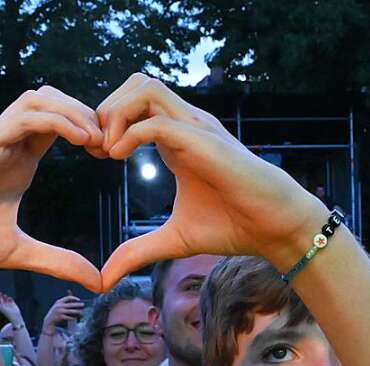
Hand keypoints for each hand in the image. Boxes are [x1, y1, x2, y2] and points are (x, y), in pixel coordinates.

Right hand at [0, 87, 102, 291]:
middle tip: (112, 143)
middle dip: (89, 113)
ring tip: (98, 140)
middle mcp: (9, 146)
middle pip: (55, 100)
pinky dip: (56, 120)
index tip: (115, 156)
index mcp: (20, 163)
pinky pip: (24, 117)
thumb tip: (99, 281)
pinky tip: (81, 140)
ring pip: (39, 98)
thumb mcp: (19, 254)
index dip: (92, 131)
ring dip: (74, 110)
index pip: (62, 126)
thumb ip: (59, 262)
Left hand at [0, 292, 24, 326]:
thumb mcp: (1, 308)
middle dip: (0, 296)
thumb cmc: (7, 313)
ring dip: (5, 296)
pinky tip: (9, 298)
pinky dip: (10, 298)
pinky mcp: (13, 304)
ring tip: (5, 295)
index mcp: (1, 307)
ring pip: (6, 299)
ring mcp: (8, 304)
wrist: (14, 316)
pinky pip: (11, 299)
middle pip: (1, 299)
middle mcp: (4, 305)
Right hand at [43, 294, 84, 330]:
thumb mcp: (58, 305)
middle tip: (83, 304)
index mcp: (59, 302)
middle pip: (70, 305)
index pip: (67, 298)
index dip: (73, 298)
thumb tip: (71, 295)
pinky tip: (76, 317)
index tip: (78, 299)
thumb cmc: (55, 311)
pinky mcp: (60, 317)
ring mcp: (60, 311)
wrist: (49, 320)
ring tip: (81, 312)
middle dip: (77, 304)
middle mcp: (59, 306)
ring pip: (70, 311)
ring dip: (77, 311)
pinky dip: (73, 317)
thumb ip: (63, 301)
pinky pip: (68, 317)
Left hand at [96, 74, 325, 286]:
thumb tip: (104, 278)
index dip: (107, 122)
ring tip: (108, 152)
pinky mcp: (204, 142)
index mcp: (178, 138)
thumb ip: (137, 252)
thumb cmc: (233, 226)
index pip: (134, 103)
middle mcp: (186, 124)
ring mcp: (196, 128)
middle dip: (106, 110)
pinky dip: (130, 134)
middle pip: (136, 83)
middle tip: (97, 149)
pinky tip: (119, 159)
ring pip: (145, 88)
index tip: (95, 155)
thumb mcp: (173, 240)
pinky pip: (157, 122)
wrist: (274, 227)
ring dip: (116, 115)